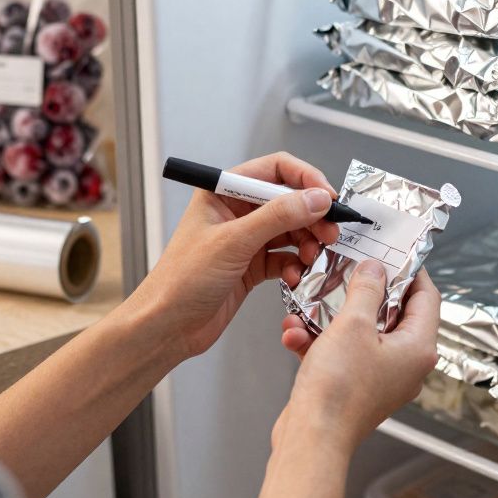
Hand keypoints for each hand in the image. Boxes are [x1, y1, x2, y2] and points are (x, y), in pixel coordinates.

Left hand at [133, 152, 339, 361]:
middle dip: (312, 216)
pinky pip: (285, 257)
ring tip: (312, 257)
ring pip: (291, 231)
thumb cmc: (181, 281)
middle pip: (289, 201)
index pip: (275, 170)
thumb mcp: (234, 242)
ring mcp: (245, 240)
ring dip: (306, 243)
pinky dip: (295, 265)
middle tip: (330, 232)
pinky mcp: (252, 266)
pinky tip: (295, 275)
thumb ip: (278, 217)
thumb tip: (316, 198)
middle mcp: (236, 212)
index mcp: (223, 192)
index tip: (328, 197)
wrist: (167, 327)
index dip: (306, 179)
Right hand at [273, 262, 440, 454]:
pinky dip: (320, 342)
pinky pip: (342, 354)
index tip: (392, 255)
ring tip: (307, 308)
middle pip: (392, 313)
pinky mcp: (356, 388)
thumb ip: (367, 290)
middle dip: (362, 293)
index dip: (410, 272)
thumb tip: (375, 270)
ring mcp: (381, 378)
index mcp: (419, 348)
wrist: (312, 438)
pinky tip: (296, 336)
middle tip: (347, 273)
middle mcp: (406, 365)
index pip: (427, 297)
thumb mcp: (353, 324)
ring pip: (360, 333)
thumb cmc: (338, 391)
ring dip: (330, 318)